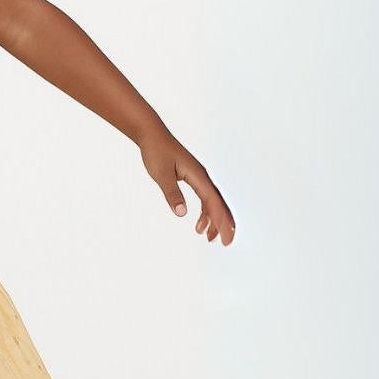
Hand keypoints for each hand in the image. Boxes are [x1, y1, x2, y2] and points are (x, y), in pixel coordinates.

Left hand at [138, 128, 235, 245]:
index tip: (226, 238)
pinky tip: (199, 224)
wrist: (152, 135)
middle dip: (223, 223)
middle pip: (219, 204)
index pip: (214, 203)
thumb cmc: (156, 152)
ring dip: (213, 220)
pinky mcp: (193, 178)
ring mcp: (199, 177)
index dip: (221, 221)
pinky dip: (204, 212)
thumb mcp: (162, 175)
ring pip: (212, 202)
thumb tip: (182, 213)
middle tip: (225, 243)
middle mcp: (203, 177)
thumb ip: (172, 194)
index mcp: (198, 176)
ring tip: (208, 237)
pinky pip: (204, 198)